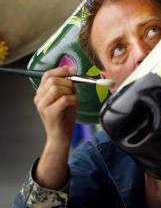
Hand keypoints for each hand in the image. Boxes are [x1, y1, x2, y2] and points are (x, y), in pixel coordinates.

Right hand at [33, 66, 77, 188]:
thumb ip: (65, 85)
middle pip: (53, 80)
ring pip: (57, 88)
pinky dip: (73, 100)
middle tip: (74, 91)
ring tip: (72, 99)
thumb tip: (71, 70)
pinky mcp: (50, 113)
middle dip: (68, 82)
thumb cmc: (64, 117)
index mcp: (41, 93)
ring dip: (70, 91)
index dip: (61, 70)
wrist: (61, 137)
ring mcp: (43, 106)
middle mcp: (39, 98)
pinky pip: (64, 99)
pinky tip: (73, 105)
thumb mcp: (64, 98)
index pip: (47, 75)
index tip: (72, 71)